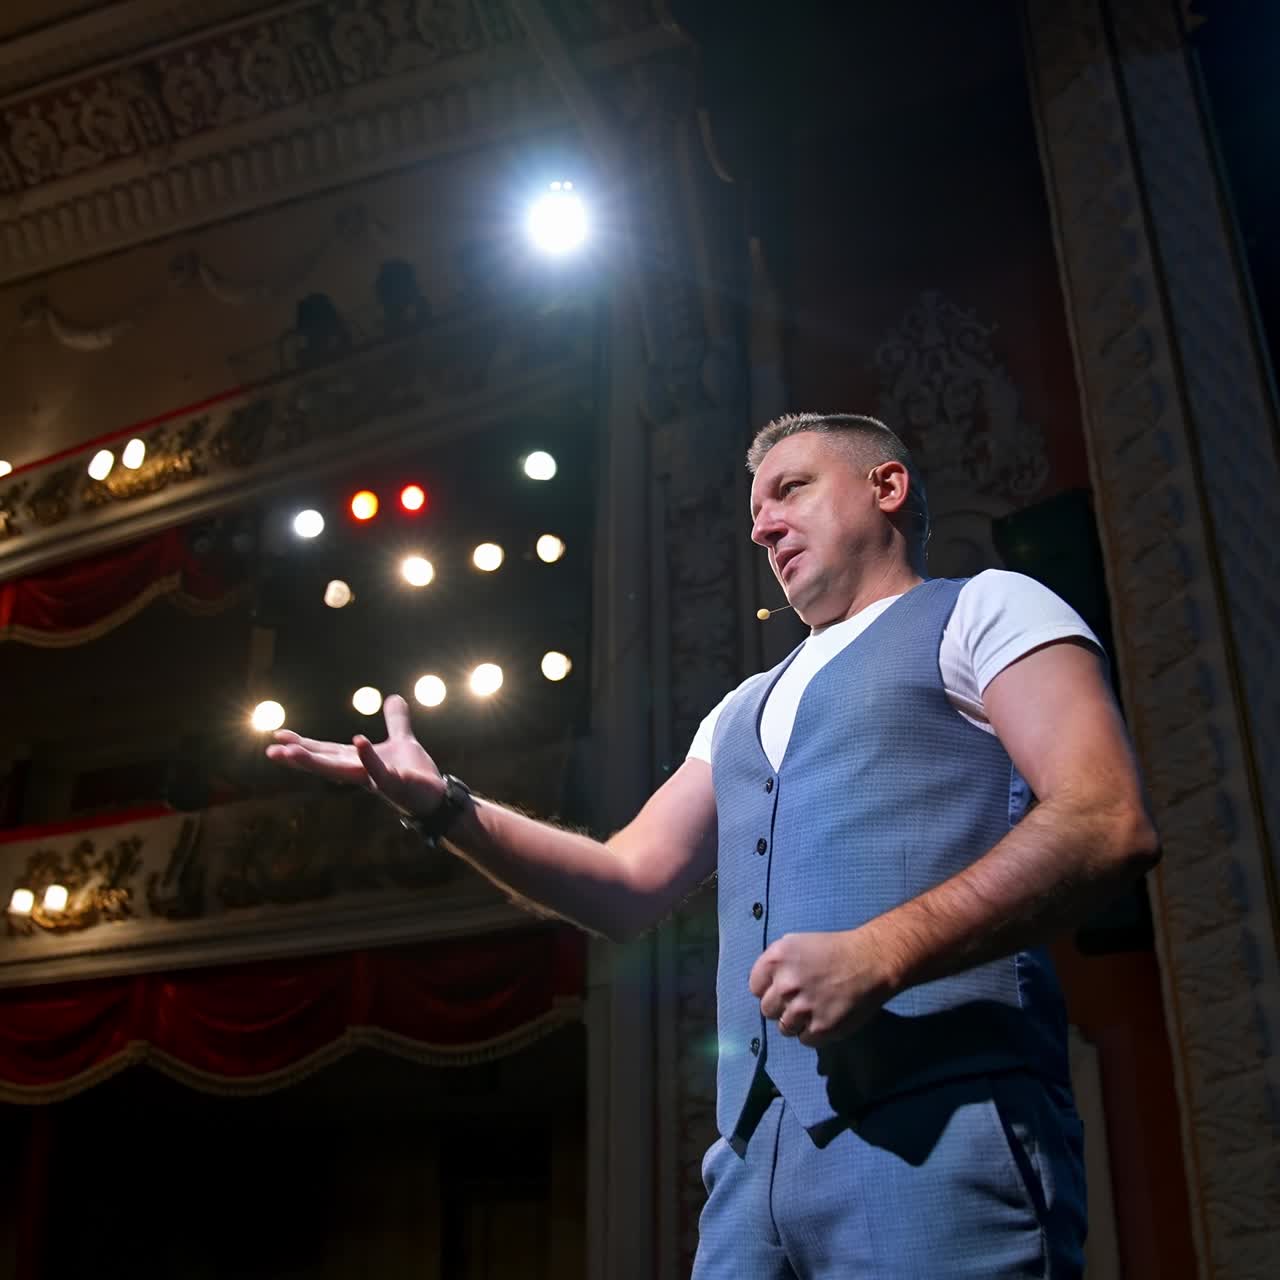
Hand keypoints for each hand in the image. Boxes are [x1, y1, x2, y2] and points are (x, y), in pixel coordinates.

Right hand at [264, 694, 444, 817]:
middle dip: (298, 757)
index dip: (302, 744)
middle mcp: (361, 772)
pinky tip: (357, 741)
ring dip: (315, 762)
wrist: (436, 796)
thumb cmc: (416, 774)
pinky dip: (367, 757)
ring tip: (292, 752)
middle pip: (324, 763)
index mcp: (358, 762)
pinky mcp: (394, 785)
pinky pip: (378, 771)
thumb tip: (394, 698)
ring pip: (340, 771)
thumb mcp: (403, 740)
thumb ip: (397, 721)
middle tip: (271, 751)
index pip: (325, 751)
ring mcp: (375, 780)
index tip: (277, 736)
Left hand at [748, 928, 894, 1047]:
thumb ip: (775, 965)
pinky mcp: (820, 1029)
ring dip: (797, 1022)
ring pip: (784, 1028)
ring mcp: (802, 1009)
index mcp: (775, 960)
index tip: (783, 987)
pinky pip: (804, 1039)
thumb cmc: (834, 950)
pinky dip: (814, 1032)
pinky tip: (826, 1016)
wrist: (870, 962)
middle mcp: (785, 984)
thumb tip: (763, 987)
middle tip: (802, 998)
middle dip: (782, 1006)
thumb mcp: (796, 944)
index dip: (769, 989)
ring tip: (815, 1008)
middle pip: (767, 1010)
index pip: (755, 988)